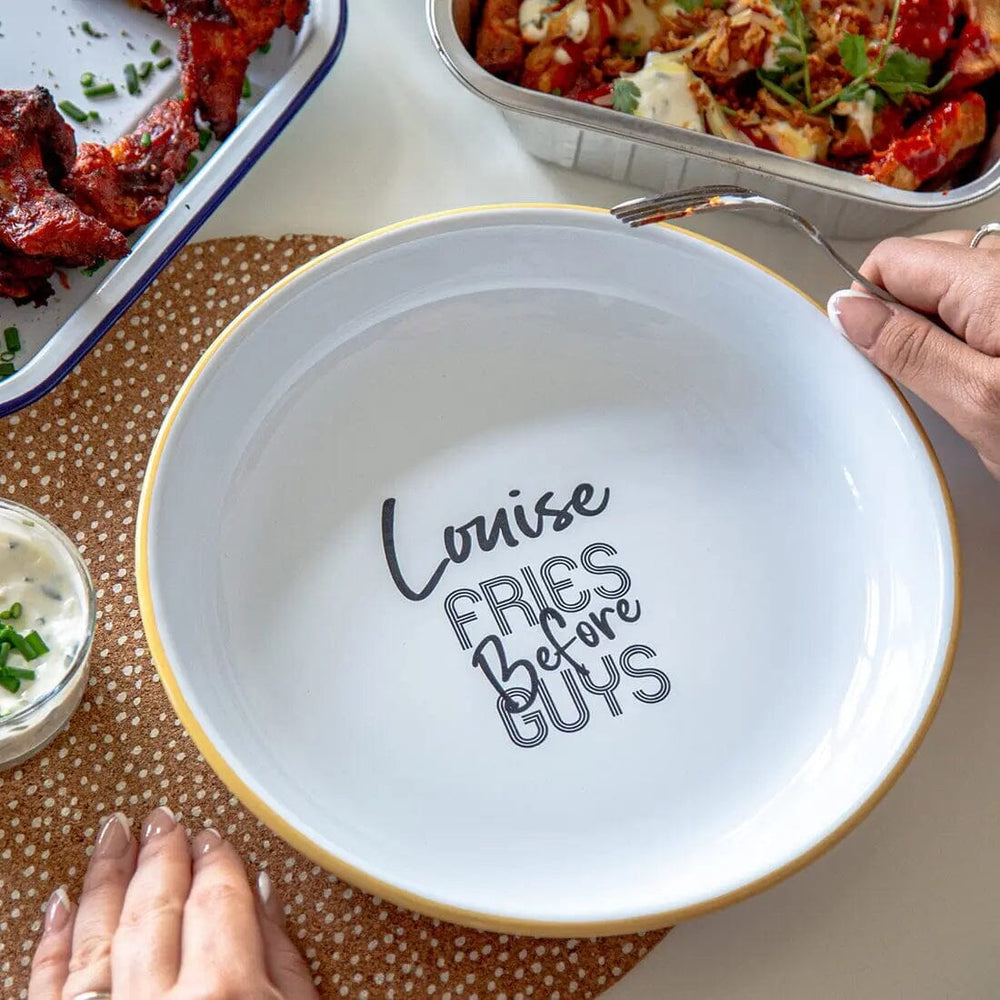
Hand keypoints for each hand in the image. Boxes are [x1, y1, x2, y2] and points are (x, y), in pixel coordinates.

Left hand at [28, 806, 318, 999]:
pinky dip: (51, 940)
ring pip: (98, 934)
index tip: (212, 837)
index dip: (215, 859)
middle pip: (156, 906)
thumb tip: (266, 896)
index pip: (218, 898)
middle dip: (159, 854)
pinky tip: (60, 904)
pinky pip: (45, 984)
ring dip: (105, 877)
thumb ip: (284, 958)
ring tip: (114, 836)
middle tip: (161, 818)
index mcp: (225, 991)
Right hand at [827, 230, 999, 479]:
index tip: (871, 357)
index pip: (891, 261)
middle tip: (923, 381)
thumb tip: (847, 312)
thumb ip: (910, 350)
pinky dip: (971, 335)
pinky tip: (990, 375)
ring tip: (966, 384)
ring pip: (953, 288)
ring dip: (939, 329)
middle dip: (902, 317)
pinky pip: (982, 305)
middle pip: (921, 267)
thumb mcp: (980, 402)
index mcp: (992, 280)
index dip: (866, 308)